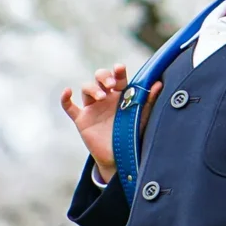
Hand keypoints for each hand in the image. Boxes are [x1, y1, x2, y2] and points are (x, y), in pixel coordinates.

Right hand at [61, 65, 154, 182]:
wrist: (119, 157)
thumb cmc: (130, 135)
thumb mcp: (140, 117)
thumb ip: (148, 101)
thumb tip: (160, 84)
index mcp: (120, 95)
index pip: (117, 77)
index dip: (117, 71)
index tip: (120, 68)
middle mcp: (105, 98)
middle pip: (99, 77)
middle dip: (103, 76)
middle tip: (110, 84)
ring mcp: (92, 108)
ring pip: (87, 88)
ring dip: (92, 88)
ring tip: (101, 96)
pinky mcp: (82, 120)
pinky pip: (69, 107)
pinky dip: (65, 99)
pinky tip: (67, 91)